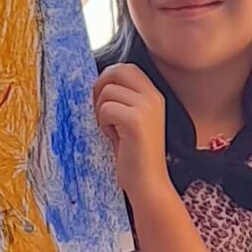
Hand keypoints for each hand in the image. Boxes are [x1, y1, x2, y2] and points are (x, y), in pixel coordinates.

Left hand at [91, 62, 168, 195]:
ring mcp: (146, 107)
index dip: (107, 79)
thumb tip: (98, 84)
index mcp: (154, 95)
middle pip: (116, 71)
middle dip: (100, 88)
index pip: (126, 68)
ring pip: (108, 91)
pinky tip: (112, 136)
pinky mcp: (136, 120)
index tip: (102, 101)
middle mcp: (153, 97)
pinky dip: (103, 123)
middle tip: (99, 111)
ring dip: (100, 111)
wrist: (148, 183)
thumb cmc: (134, 156)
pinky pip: (106, 109)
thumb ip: (121, 100)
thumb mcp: (130, 121)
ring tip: (111, 130)